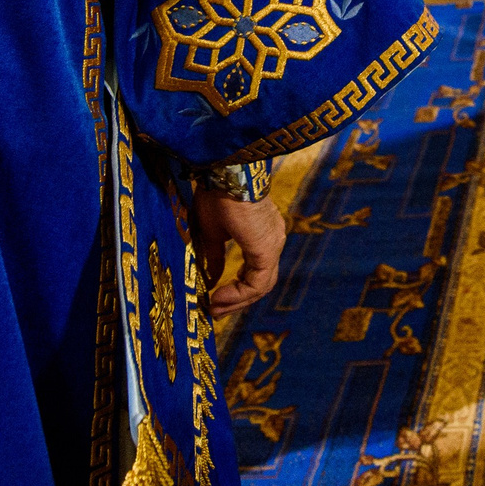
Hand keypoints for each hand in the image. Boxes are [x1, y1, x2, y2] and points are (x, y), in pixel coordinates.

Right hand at [190, 189, 285, 316]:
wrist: (225, 174)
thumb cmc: (217, 193)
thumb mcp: (212, 231)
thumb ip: (215, 255)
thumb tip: (211, 276)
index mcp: (262, 233)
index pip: (255, 270)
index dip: (236, 289)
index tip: (214, 299)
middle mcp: (273, 240)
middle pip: (260, 282)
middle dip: (237, 300)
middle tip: (214, 311)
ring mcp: (273, 245)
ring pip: (261, 285)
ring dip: (236, 300)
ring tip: (213, 308)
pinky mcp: (267, 250)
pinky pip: (257, 282)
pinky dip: (238, 294)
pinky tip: (217, 298)